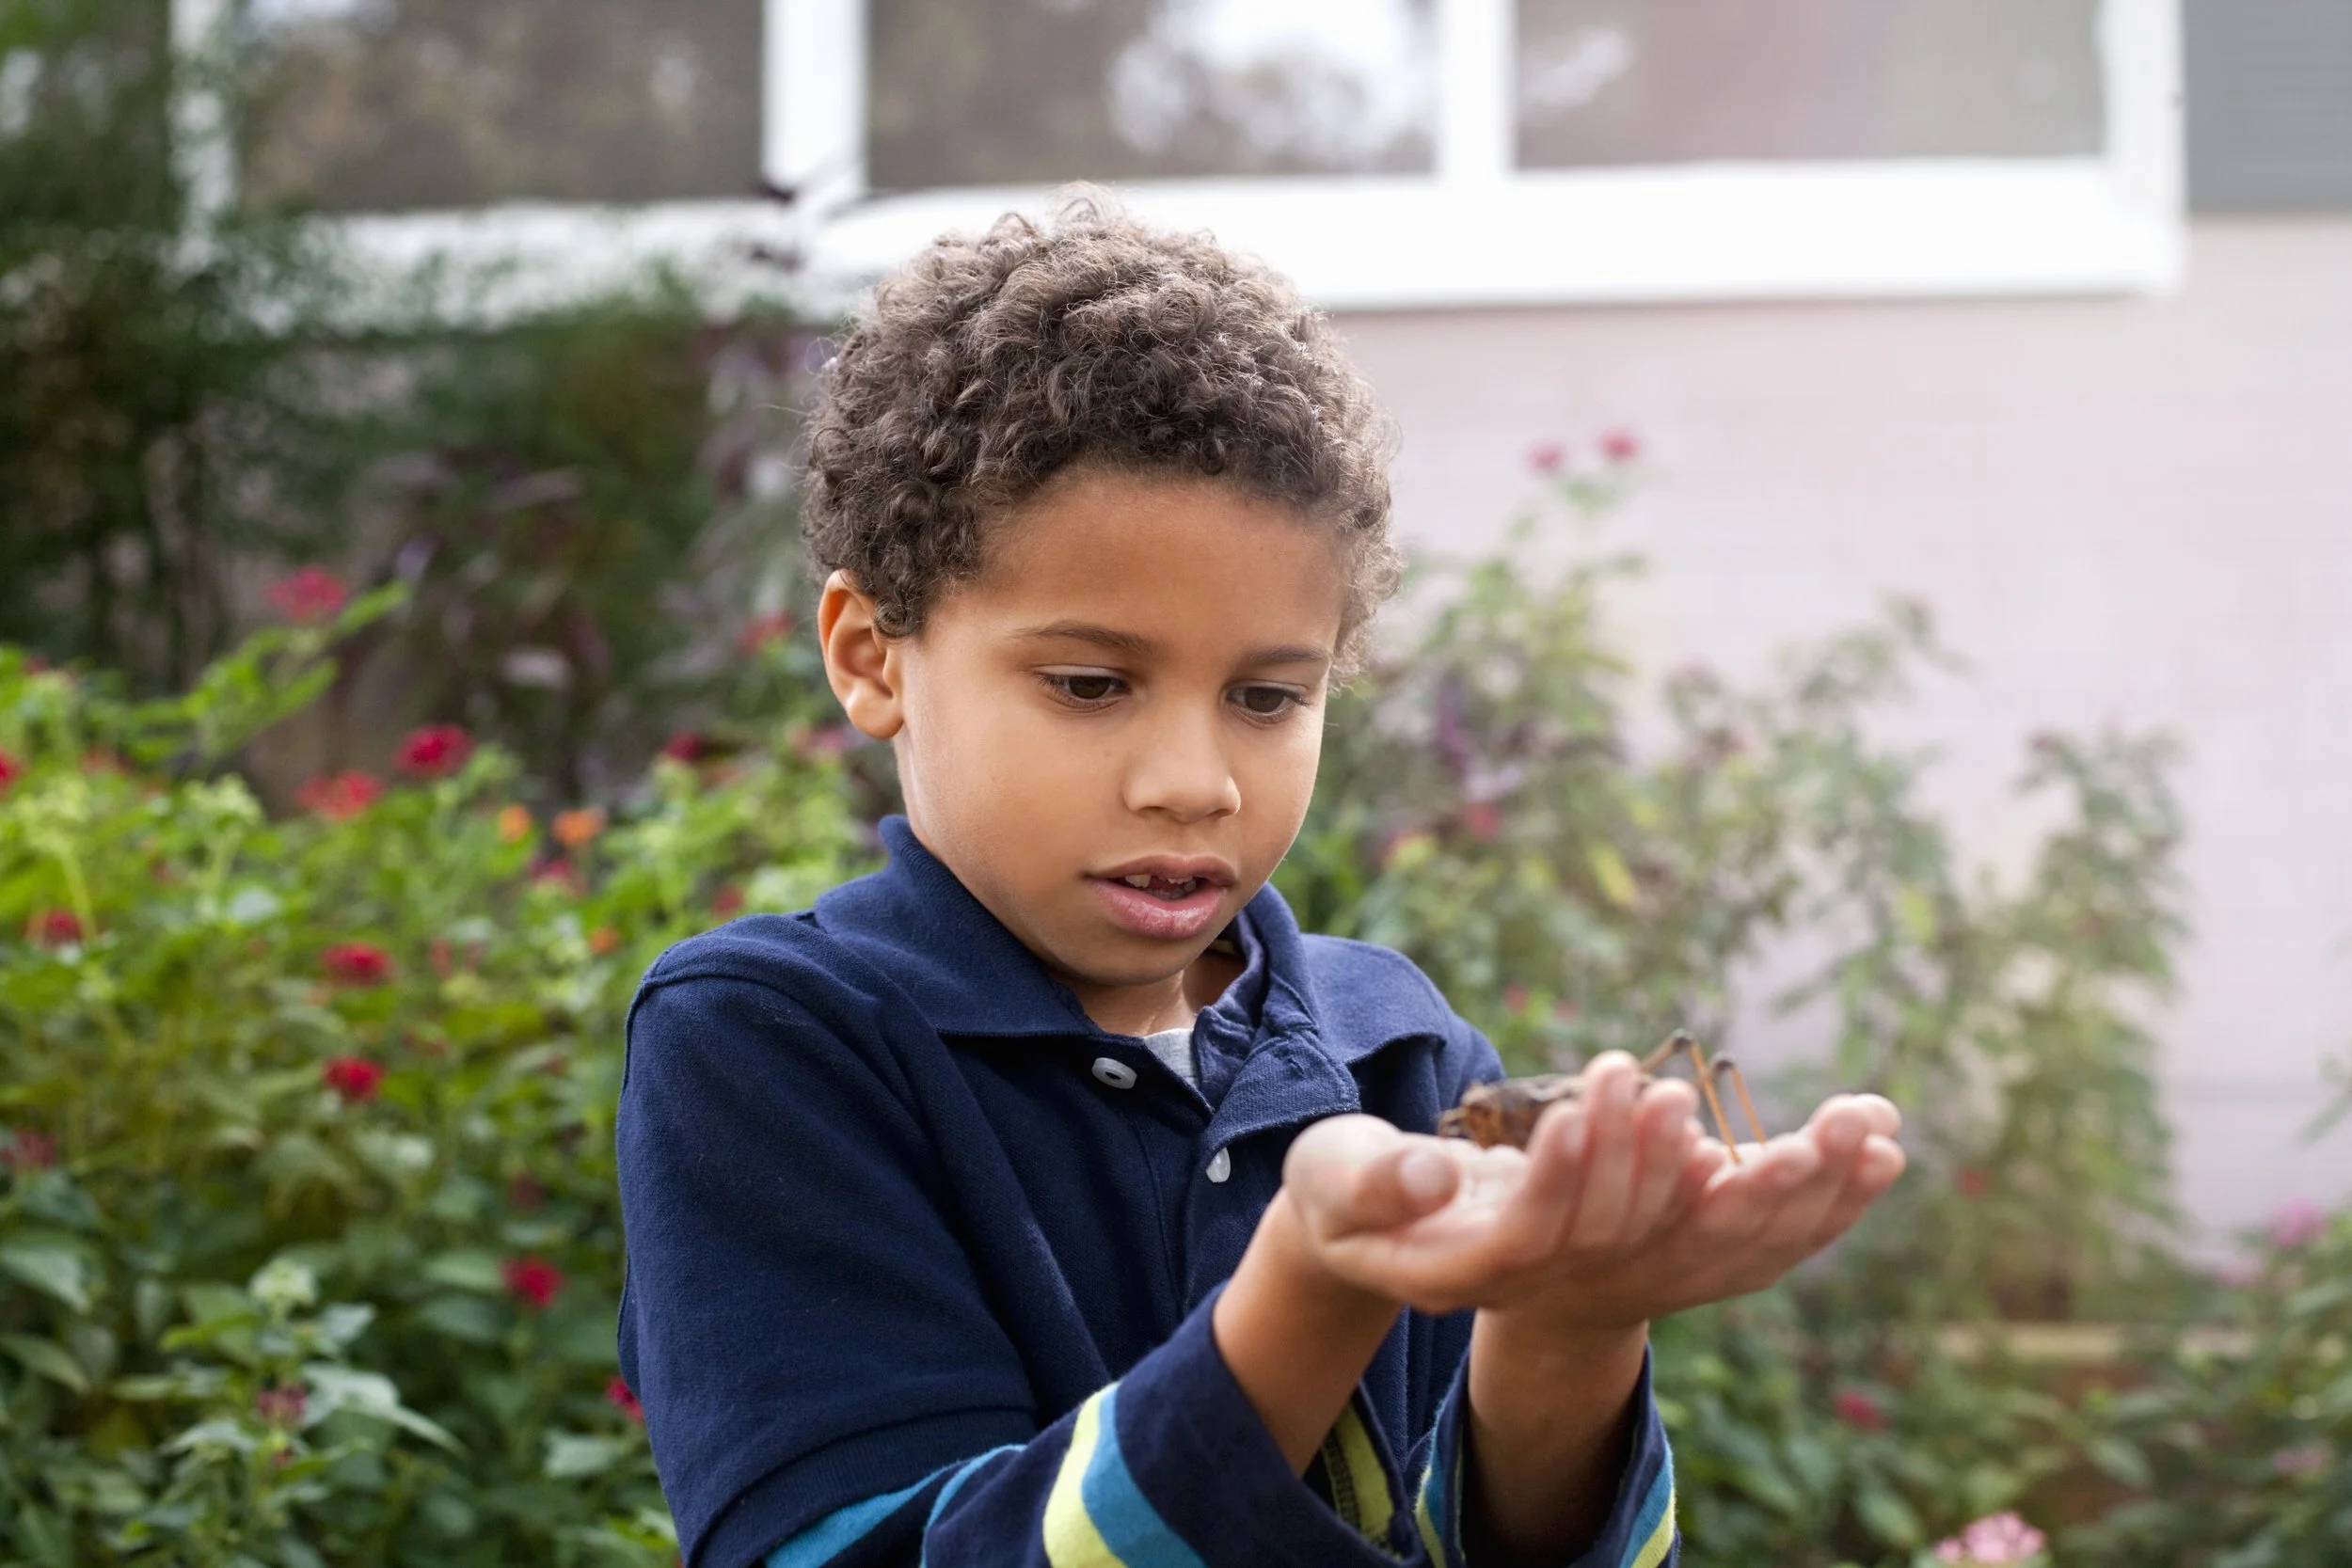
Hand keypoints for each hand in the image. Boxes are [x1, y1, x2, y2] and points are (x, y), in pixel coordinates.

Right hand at [1279, 1054, 1904, 1324]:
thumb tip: (1436, 1179)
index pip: (1546, 1231)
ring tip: (1863, 1124)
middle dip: (1725, 1179)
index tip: (1626, 1085)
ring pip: (1728, 1253)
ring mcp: (1619, 1283)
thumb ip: (1381, 1182)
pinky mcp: (1659, 1259)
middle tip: (1802, 1117)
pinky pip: (1757, 1244)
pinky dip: (1819, 1198)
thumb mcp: (1339, 1183)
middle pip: (1659, 1248)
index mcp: (1481, 1272)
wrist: (1389, 1243)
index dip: (1587, 1166)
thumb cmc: (1349, 1196)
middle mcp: (1564, 1291)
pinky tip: (1876, 1142)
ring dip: (1800, 1190)